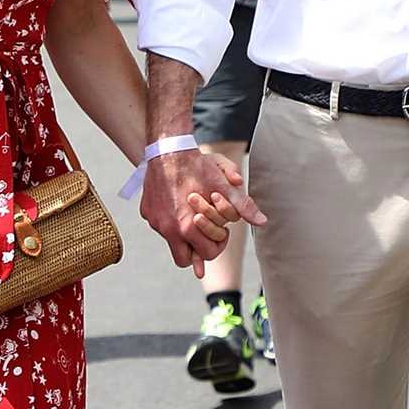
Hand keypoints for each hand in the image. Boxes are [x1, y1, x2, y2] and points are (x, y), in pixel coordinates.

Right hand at [140, 149, 265, 278]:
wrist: (168, 149)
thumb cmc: (197, 168)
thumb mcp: (223, 187)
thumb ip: (242, 206)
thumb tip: (262, 222)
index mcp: (186, 227)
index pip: (203, 256)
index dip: (214, 247)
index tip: (219, 233)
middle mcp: (167, 228)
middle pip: (183, 259)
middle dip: (197, 249)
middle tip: (206, 231)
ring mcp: (154, 221)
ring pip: (170, 241)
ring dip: (182, 235)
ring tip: (193, 217)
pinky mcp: (146, 211)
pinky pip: (158, 224)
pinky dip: (169, 220)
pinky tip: (177, 204)